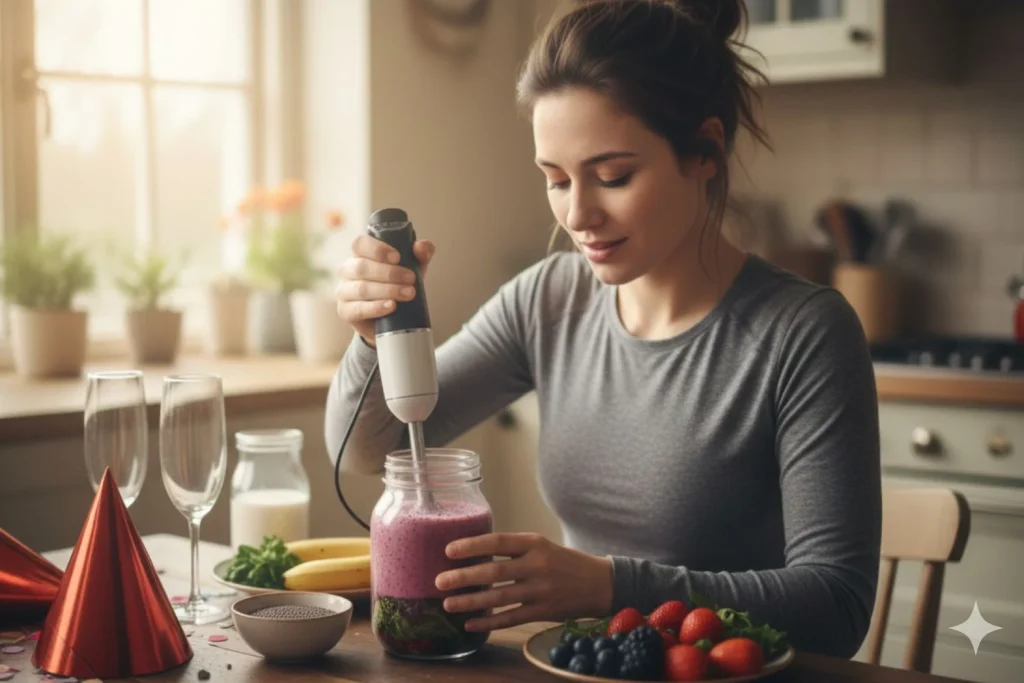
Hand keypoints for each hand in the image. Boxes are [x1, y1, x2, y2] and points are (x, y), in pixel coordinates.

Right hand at [335, 234, 435, 344]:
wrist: (392, 319)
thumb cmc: (399, 284)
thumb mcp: (414, 267)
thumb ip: (421, 254)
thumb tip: (421, 247)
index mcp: (361, 254)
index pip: (360, 244)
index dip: (378, 250)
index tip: (398, 258)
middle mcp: (348, 270)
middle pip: (362, 267)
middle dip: (389, 273)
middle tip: (411, 279)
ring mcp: (344, 291)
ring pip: (361, 288)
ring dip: (387, 290)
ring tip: (408, 294)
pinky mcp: (345, 312)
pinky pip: (357, 309)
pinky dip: (376, 307)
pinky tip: (391, 306)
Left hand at [435, 532, 613, 631]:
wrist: (599, 583)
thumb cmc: (563, 562)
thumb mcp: (542, 546)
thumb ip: (514, 550)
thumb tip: (474, 554)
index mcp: (534, 543)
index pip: (497, 542)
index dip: (471, 546)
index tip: (448, 550)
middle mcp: (537, 565)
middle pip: (494, 572)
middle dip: (464, 577)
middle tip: (439, 581)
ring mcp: (541, 590)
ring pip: (499, 598)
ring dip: (471, 602)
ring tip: (448, 604)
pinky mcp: (544, 611)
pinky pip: (511, 618)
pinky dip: (489, 622)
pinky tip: (471, 623)